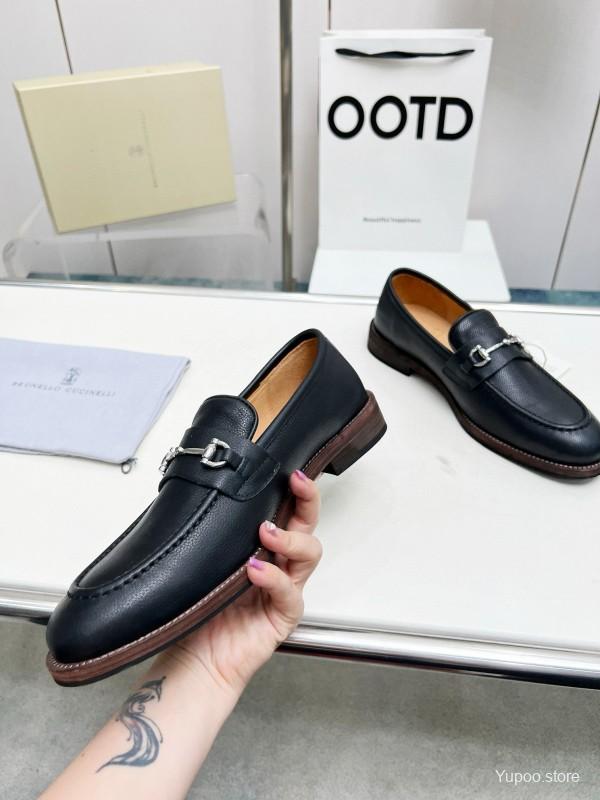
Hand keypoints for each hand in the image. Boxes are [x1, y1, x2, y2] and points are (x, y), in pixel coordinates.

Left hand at [162, 470, 320, 695]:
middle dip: (307, 500)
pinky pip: (288, 594)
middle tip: (297, 484)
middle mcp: (279, 564)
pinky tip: (256, 570)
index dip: (296, 490)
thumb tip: (210, 494)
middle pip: (307, 526)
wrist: (195, 659)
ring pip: (308, 554)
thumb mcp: (204, 561)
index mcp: (263, 547)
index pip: (288, 511)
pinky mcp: (283, 616)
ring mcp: (285, 589)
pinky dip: (273, 578)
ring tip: (267, 533)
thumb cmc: (198, 610)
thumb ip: (216, 534)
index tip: (290, 471)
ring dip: (290, 538)